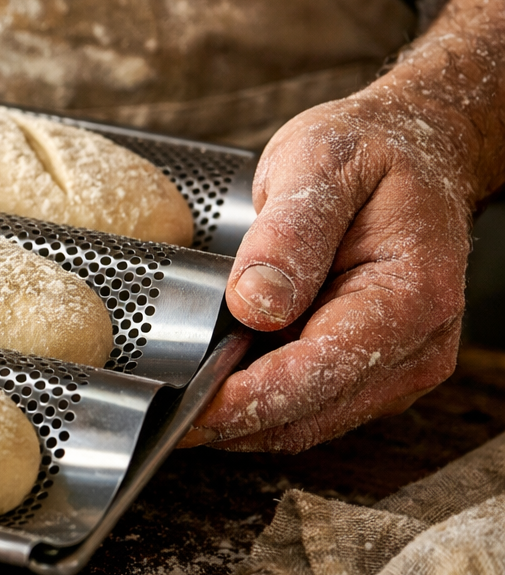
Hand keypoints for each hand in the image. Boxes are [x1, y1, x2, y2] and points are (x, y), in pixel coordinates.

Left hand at [180, 86, 475, 452]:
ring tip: (178, 403)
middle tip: (160, 415)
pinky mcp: (374, 372)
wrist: (414, 152)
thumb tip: (254, 304)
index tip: (191, 409)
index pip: (321, 371)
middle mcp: (415, 346)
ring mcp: (396, 366)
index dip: (250, 400)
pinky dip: (261, 407)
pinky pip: (311, 408)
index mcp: (411, 296)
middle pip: (312, 412)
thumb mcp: (320, 163)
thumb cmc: (369, 153)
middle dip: (236, 421)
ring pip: (308, 422)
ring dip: (244, 422)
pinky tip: (216, 386)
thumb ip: (289, 235)